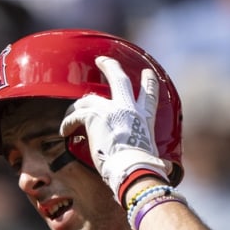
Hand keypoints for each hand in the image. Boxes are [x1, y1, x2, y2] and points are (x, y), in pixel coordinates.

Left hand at [59, 55, 171, 201]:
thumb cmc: (141, 168)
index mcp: (145, 117)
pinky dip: (67, 123)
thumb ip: (149, 154)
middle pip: (119, 79)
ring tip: (71, 114)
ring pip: (88, 98)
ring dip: (77, 107)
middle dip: (109, 66)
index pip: (150, 95)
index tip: (147, 73)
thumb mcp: (150, 155)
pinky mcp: (95, 115)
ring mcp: (112, 108)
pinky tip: (65, 132)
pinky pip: (75, 115)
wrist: (132, 167)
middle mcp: (130, 108)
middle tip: (101, 60)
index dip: (149, 83)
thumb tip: (164, 170)